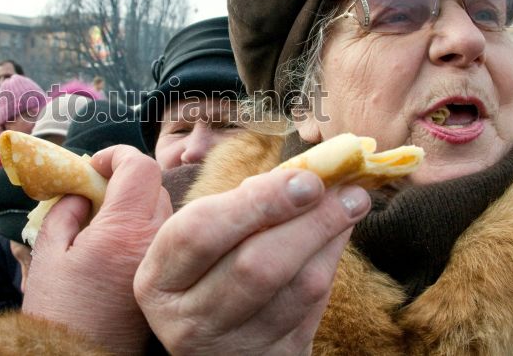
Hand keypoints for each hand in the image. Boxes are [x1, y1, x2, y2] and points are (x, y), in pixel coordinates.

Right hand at [22, 145, 172, 352]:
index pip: (140, 167)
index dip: (116, 155)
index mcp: (123, 230)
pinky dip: (143, 226)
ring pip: (162, 208)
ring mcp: (163, 261)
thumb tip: (83, 189)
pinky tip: (118, 242)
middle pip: (154, 184)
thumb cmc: (57, 310)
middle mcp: (153, 242)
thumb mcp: (48, 251)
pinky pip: (162, 234)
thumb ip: (66, 208)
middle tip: (95, 189)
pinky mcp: (165, 277)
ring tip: (105, 218)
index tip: (94, 164)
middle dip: (125, 178)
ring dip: (137, 202)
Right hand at [134, 168, 369, 354]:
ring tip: (352, 202)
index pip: (200, 233)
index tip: (304, 178)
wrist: (211, 340)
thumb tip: (298, 174)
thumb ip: (232, 206)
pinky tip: (337, 235)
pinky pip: (313, 308)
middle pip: (255, 265)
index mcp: (159, 280)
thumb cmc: (202, 271)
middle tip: (342, 188)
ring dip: (330, 239)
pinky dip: (330, 264)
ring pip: (295, 289)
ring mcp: (233, 347)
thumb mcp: (195, 240)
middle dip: (307, 220)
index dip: (256, 202)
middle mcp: (189, 321)